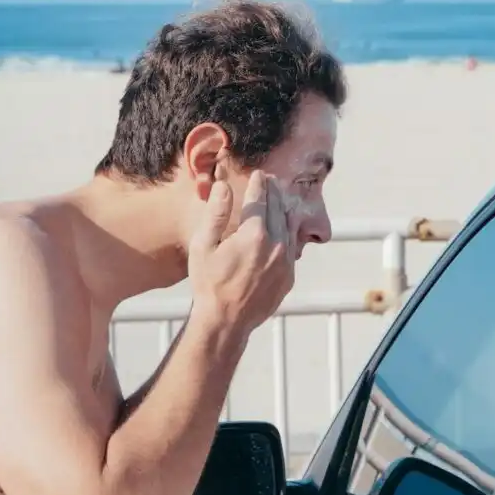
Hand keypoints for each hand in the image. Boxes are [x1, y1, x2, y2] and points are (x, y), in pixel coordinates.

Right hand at [188, 170, 294, 335]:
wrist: (227, 320)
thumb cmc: (208, 282)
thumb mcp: (203, 245)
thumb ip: (216, 213)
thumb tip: (223, 186)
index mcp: (254, 234)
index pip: (260, 199)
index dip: (259, 184)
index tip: (259, 173)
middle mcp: (275, 245)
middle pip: (278, 209)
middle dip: (273, 192)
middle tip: (270, 180)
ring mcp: (286, 261)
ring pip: (289, 227)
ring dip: (284, 210)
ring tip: (278, 199)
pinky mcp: (290, 275)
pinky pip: (291, 246)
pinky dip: (287, 232)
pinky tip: (281, 227)